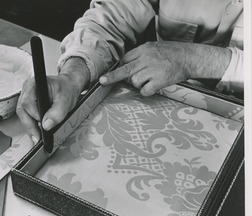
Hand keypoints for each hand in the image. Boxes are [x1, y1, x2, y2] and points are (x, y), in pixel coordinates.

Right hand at [16, 57, 89, 143]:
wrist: (69, 86)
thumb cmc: (67, 89)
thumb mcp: (65, 101)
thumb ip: (57, 113)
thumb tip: (46, 125)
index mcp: (34, 84)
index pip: (27, 102)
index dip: (33, 116)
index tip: (42, 126)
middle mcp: (27, 89)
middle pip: (22, 110)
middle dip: (30, 126)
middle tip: (38, 138)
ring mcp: (26, 96)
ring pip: (23, 115)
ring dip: (30, 127)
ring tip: (38, 137)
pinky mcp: (29, 104)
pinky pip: (27, 115)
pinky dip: (32, 124)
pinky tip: (37, 132)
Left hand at [99, 41, 230, 95]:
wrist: (190, 57)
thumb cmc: (172, 52)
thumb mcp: (155, 47)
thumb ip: (141, 55)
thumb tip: (126, 65)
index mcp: (145, 49)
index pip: (125, 59)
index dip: (121, 67)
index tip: (116, 72)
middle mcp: (147, 58)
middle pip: (125, 70)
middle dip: (112, 76)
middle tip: (102, 81)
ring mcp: (153, 70)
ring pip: (134, 81)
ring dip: (138, 84)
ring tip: (150, 79)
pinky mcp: (159, 81)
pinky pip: (144, 90)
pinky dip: (146, 91)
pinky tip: (152, 87)